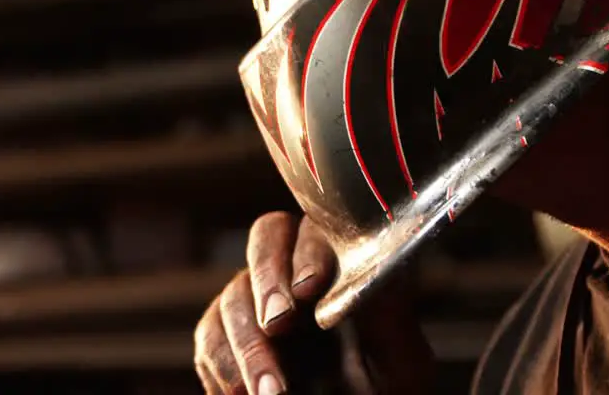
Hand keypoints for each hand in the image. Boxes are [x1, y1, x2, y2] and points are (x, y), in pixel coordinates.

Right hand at [193, 212, 435, 393]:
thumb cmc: (383, 394)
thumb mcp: (399, 360)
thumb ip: (386, 313)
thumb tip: (379, 269)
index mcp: (342, 264)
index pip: (317, 230)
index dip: (309, 253)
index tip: (310, 289)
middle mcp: (294, 270)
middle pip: (266, 239)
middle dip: (268, 280)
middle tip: (276, 323)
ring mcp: (255, 300)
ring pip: (233, 296)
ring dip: (248, 346)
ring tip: (271, 394)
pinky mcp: (223, 336)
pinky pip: (209, 338)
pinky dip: (224, 368)